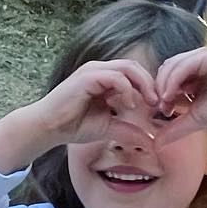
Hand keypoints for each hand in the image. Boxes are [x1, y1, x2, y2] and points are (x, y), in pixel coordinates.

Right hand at [0, 60, 158, 173]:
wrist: (48, 128)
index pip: (134, 73)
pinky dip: (127, 90)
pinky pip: (116, 77)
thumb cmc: (73, 125)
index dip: (149, 86)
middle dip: (150, 83)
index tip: (158, 106)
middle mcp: (100, 70)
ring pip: (128, 67)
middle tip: (158, 103)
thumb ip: (128, 129)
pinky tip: (129, 106)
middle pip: (134, 66)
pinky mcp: (88, 77)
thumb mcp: (108, 127)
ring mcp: (93, 71)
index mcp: (105, 78)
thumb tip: (149, 140)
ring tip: (148, 103)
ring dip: (143, 85)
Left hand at [153, 48, 206, 139]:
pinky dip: (173, 79)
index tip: (163, 111)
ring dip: (164, 84)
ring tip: (166, 102)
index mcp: (191, 74)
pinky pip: (184, 65)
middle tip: (162, 107)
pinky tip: (171, 95)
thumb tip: (157, 143)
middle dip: (159, 87)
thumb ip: (176, 127)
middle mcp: (195, 63)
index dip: (160, 92)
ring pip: (172, 65)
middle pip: (166, 68)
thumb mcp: (195, 119)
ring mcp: (201, 58)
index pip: (166, 76)